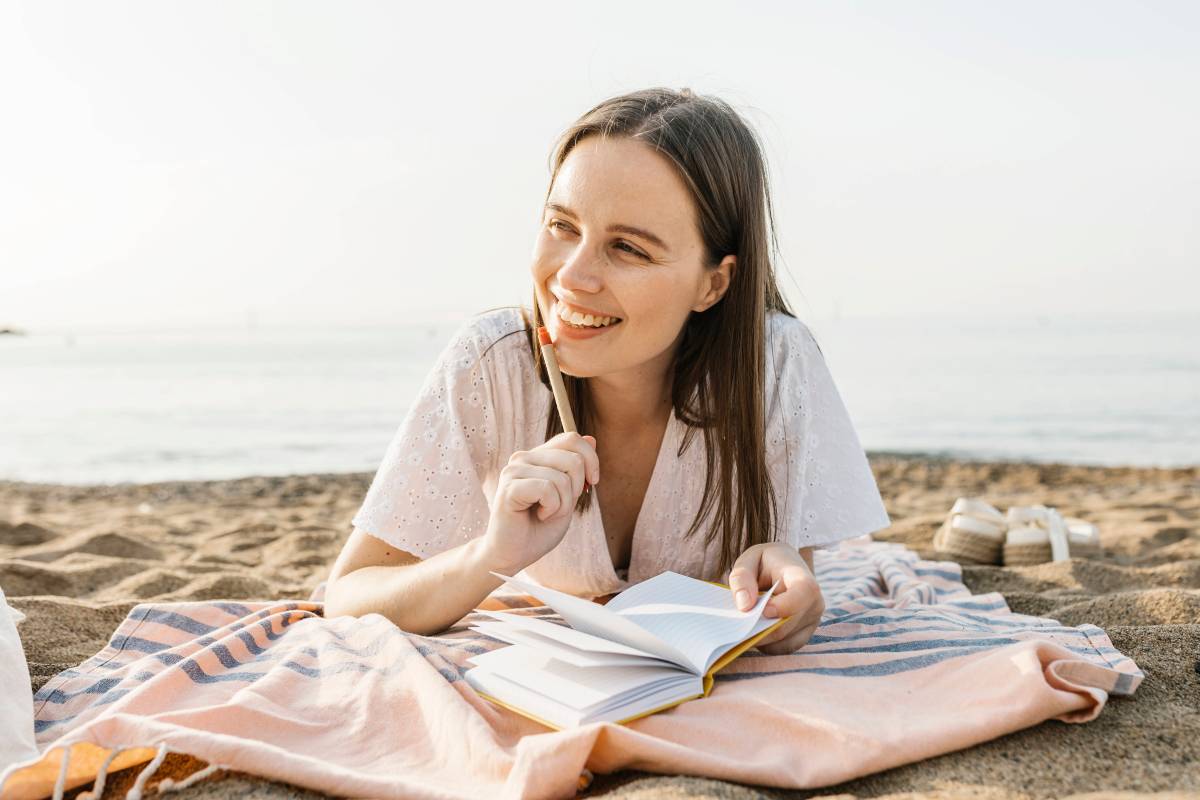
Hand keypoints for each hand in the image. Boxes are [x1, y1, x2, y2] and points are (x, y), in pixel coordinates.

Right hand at [480, 432, 599, 574]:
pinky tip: (538, 516)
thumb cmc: (539, 527)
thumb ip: (577, 469)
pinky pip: (547, 490)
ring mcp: (514, 470)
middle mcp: (523, 458)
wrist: (513, 554)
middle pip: (573, 459)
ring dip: (562, 505)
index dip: (591, 460)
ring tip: (545, 514)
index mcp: (537, 456)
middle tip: (559, 507)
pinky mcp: (510, 487)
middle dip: (576, 489)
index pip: (571, 439)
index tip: (591, 483)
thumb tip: (592, 439)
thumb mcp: (568, 496)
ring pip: (562, 479)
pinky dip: (551, 509)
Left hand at [728, 542, 823, 654]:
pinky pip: (784, 648)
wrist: (783, 566)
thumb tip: (744, 606)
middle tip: (735, 627)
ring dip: (760, 637)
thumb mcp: (748, 560)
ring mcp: (812, 621)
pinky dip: (766, 644)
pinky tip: (754, 632)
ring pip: (783, 640)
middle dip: (759, 628)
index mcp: (802, 577)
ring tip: (743, 627)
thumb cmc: (764, 562)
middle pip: (787, 624)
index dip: (785, 606)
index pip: (803, 593)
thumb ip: (742, 578)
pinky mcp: (805, 635)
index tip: (763, 611)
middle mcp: (814, 602)